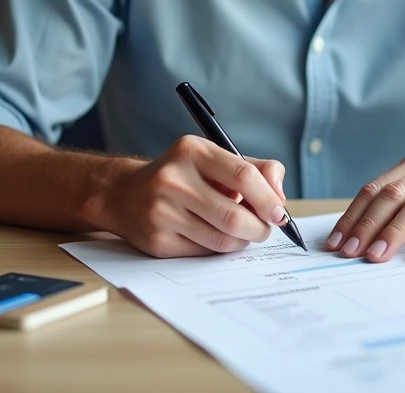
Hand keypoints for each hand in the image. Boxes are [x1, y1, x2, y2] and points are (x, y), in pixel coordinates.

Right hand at [104, 135, 287, 257]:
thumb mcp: (214, 159)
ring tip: (242, 233)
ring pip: (222, 239)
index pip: (243, 176)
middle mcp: (173, 180)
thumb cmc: (183, 176)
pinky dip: (219, 249)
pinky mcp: (157, 241)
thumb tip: (279, 199)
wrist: (124, 194)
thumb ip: (255, 170)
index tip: (279, 212)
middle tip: (265, 229)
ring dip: (242, 241)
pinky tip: (215, 237)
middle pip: (234, 216)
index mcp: (192, 151)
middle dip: (260, 228)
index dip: (269, 198)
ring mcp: (162, 212)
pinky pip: (204, 253)